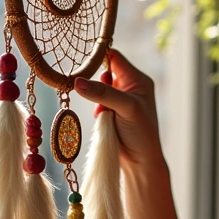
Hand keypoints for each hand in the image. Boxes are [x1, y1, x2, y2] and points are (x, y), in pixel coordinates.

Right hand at [74, 50, 165, 171]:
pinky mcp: (111, 112)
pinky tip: (104, 122)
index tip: (80, 61)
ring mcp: (119, 100)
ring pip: (96, 90)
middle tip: (98, 97)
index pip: (114, 57)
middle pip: (102, 72)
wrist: (140, 162)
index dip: (97, 56)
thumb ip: (103, 93)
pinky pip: (95, 104)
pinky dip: (96, 112)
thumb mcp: (126, 108)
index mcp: (138, 79)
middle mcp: (129, 86)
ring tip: (106, 115)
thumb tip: (77, 81)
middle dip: (96, 85)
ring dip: (97, 101)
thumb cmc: (141, 133)